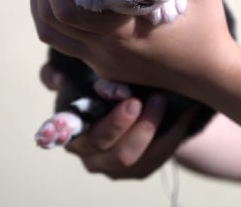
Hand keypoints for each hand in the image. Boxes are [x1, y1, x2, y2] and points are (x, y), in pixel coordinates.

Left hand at [30, 0, 236, 100]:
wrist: (207, 73)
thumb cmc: (206, 27)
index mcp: (125, 28)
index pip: (67, 8)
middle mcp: (107, 49)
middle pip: (50, 21)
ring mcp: (102, 61)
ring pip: (52, 36)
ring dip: (42, 5)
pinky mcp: (104, 68)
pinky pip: (66, 44)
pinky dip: (57, 20)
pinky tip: (68, 0)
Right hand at [40, 64, 194, 178]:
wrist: (129, 100)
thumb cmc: (101, 85)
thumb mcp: (81, 73)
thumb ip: (61, 72)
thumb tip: (56, 79)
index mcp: (73, 132)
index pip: (77, 133)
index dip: (102, 120)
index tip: (130, 100)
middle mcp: (90, 154)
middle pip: (110, 148)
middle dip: (131, 123)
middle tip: (153, 96)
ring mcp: (113, 165)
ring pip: (132, 158)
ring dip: (151, 128)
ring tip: (164, 99)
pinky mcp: (137, 169)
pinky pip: (156, 159)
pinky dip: (171, 136)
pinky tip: (183, 113)